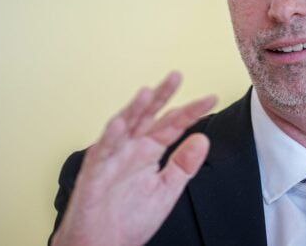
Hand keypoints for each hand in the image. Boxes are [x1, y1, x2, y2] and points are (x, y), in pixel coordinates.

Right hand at [52, 72, 216, 245]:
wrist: (102, 245)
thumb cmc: (128, 219)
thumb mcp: (166, 190)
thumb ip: (184, 165)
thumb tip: (203, 140)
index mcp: (149, 151)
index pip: (172, 125)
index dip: (190, 112)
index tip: (210, 99)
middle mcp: (131, 149)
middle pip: (148, 116)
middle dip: (162, 96)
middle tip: (176, 76)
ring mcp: (112, 158)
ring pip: (123, 127)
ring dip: (134, 109)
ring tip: (148, 92)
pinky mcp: (94, 173)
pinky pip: (102, 153)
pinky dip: (110, 138)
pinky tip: (119, 123)